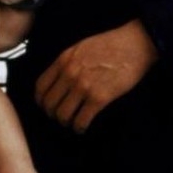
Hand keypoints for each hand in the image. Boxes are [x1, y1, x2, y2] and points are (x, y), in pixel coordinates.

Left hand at [34, 20, 157, 133]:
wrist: (133, 45)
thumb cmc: (109, 45)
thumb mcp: (80, 48)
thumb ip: (66, 63)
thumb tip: (58, 79)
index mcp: (63, 60)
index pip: (40, 86)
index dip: (40, 100)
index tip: (45, 106)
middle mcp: (69, 74)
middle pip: (49, 103)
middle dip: (52, 114)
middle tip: (59, 117)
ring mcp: (83, 86)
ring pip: (62, 115)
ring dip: (66, 122)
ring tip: (72, 122)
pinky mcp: (99, 98)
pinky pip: (81, 120)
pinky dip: (80, 127)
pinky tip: (82, 126)